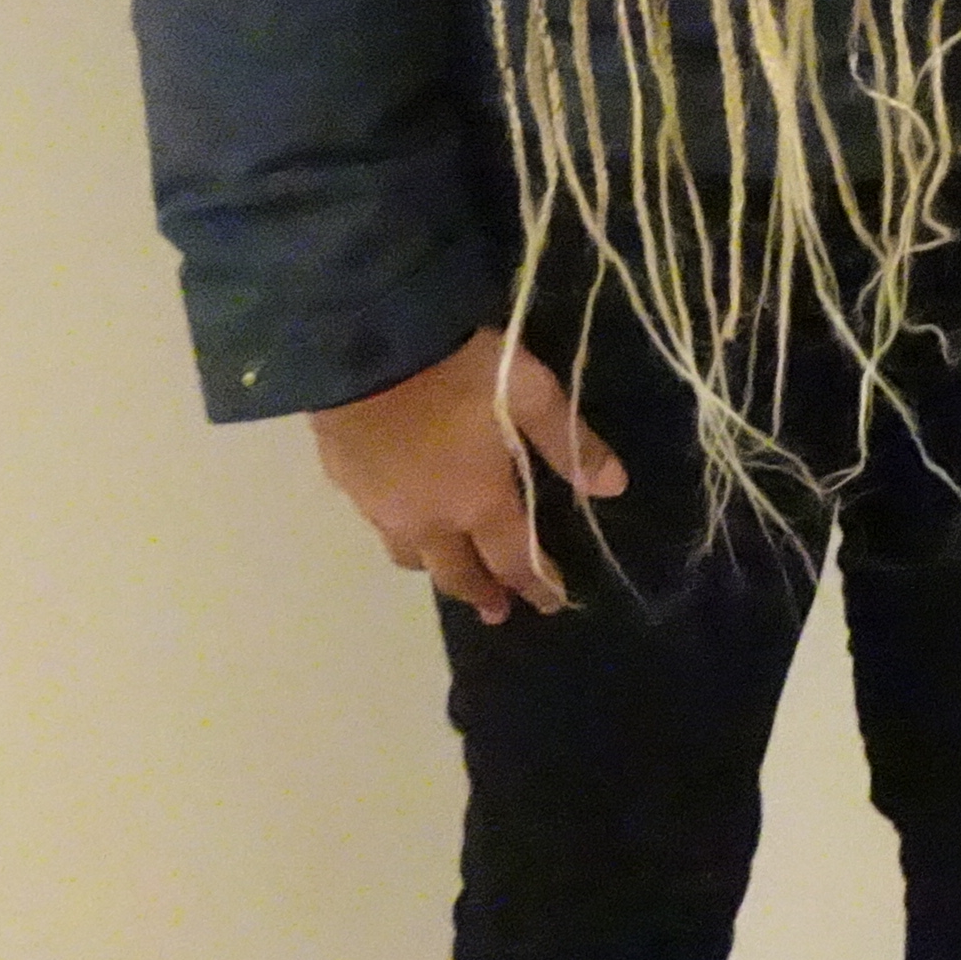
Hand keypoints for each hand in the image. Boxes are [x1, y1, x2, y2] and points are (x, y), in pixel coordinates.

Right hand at [311, 329, 622, 624]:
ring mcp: (380, 508)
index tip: (550, 604)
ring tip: (448, 570)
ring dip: (436, 569)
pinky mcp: (346, 486)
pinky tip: (402, 517)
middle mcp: (428, 520)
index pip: (513, 560)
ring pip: (410, 556)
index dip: (535, 584)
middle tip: (497, 611)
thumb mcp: (529, 392)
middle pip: (455, 574)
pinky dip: (400, 532)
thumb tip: (614, 487)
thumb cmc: (458, 369)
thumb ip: (568, 441)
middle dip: (481, 594)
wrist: (365, 348)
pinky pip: (378, 525)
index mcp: (478, 502)